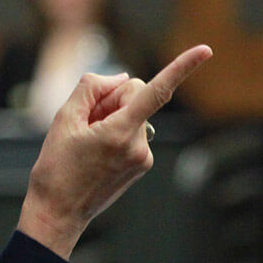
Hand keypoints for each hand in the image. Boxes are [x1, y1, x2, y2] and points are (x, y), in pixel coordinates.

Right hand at [18, 44, 211, 258]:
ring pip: (133, 113)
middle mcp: (139, 145)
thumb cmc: (56, 169)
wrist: (57, 213)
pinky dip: (116, 131)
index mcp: (120, 132)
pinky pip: (132, 131)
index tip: (206, 50)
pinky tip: (95, 150)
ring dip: (112, 117)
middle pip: (135, 94)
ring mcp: (143, 157)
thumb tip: (121, 79)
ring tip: (87, 142)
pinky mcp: (141, 164)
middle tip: (84, 121)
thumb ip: (92, 88)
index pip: (156, 91)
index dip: (182, 67)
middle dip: (111, 98)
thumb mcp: (63, 119)